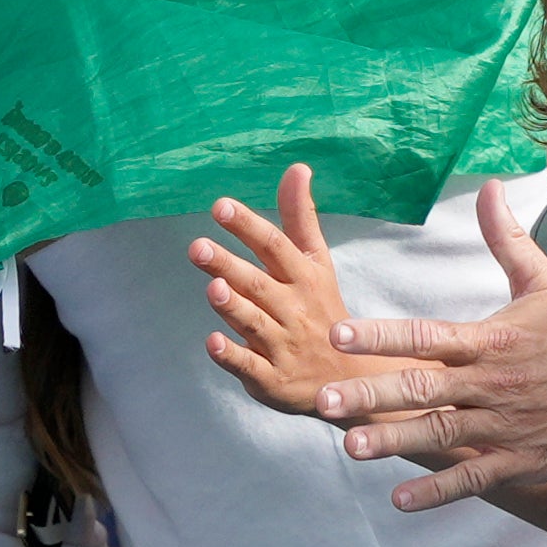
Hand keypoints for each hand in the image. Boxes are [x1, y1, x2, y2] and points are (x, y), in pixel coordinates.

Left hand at [191, 163, 423, 410]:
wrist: (349, 378)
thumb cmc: (322, 310)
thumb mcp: (318, 263)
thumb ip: (299, 217)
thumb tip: (298, 167)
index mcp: (304, 278)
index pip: (275, 246)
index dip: (248, 226)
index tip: (220, 206)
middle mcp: (293, 309)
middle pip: (259, 283)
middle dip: (229, 265)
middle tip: (197, 247)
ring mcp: (282, 345)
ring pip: (254, 323)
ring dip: (234, 307)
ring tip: (213, 288)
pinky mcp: (271, 378)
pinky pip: (249, 366)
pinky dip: (231, 355)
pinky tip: (212, 342)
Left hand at [307, 182, 546, 507]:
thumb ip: (506, 238)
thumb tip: (488, 186)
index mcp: (492, 338)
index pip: (426, 334)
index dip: (381, 334)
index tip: (339, 333)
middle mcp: (494, 383)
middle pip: (422, 389)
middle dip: (370, 394)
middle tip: (322, 400)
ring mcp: (510, 426)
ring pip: (442, 435)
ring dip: (394, 442)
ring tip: (348, 448)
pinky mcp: (527, 461)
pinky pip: (476, 478)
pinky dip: (438, 491)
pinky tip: (399, 499)